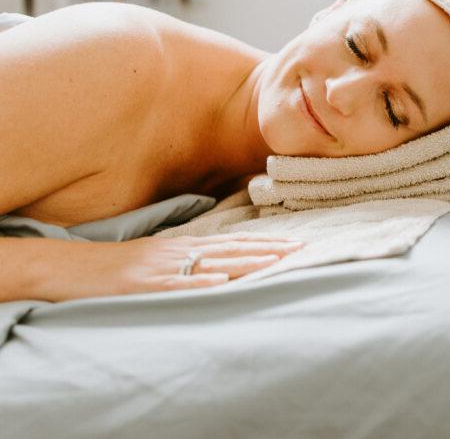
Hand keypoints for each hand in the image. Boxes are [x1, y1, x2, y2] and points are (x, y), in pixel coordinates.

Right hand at [38, 232, 305, 301]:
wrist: (68, 267)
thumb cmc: (113, 266)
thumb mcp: (156, 258)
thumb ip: (187, 258)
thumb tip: (220, 264)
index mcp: (183, 246)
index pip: (233, 242)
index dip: (266, 243)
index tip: (296, 243)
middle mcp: (178, 252)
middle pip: (232, 249)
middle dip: (269, 250)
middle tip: (302, 249)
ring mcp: (162, 268)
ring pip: (212, 263)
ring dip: (247, 262)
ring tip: (277, 261)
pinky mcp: (143, 285)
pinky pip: (176, 284)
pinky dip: (201, 283)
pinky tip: (223, 282)